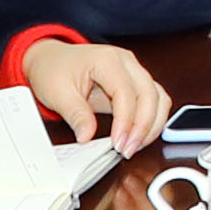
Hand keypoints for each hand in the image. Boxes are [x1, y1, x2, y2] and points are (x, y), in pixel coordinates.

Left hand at [20, 38, 168, 139]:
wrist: (51, 59)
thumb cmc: (53, 70)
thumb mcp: (57, 93)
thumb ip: (75, 114)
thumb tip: (87, 137)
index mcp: (107, 59)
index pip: (126, 92)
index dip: (126, 121)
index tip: (118, 143)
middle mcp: (126, 62)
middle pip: (150, 94)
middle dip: (143, 126)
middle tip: (128, 150)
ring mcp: (134, 71)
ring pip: (159, 98)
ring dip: (152, 125)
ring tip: (135, 146)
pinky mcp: (136, 84)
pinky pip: (155, 101)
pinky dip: (152, 120)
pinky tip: (139, 136)